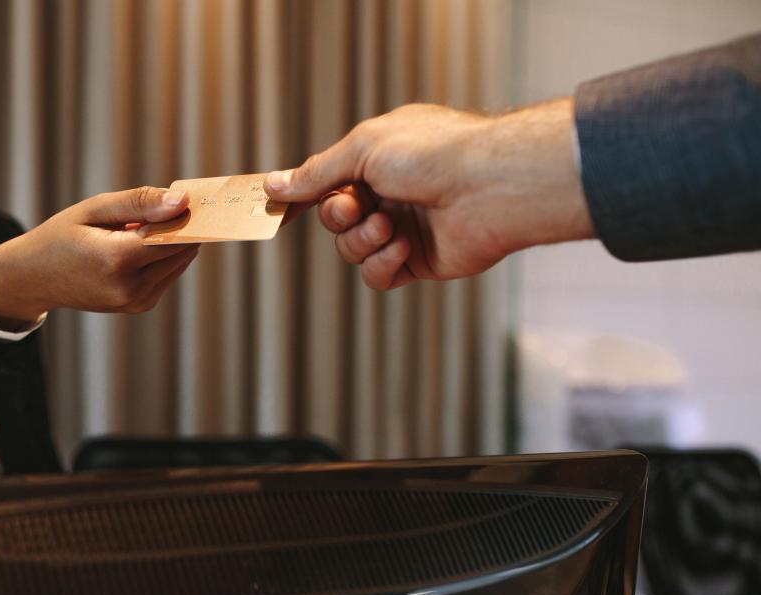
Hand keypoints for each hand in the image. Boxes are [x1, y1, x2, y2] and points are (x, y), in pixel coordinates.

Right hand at [0, 187, 198, 326]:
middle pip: (182, 249)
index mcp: (116, 259)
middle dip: (181, 225)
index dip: (188, 214)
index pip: (174, 235)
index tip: (197, 196)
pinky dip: (161, 256)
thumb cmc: (60, 236)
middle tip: (170, 203)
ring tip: (137, 227)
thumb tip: (182, 201)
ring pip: (179, 262)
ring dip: (170, 241)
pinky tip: (135, 245)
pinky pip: (167, 274)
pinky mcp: (139, 306)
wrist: (34, 278)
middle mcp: (130, 287)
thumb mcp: (94, 209)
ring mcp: (135, 301)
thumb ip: (140, 203)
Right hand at [265, 100, 594, 289]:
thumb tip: (272, 184)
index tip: (278, 207)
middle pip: (333, 218)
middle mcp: (389, 193)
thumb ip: (316, 173)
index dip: (302, 195)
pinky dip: (381, 264)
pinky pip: (377, 275)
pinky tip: (401, 247)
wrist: (491, 187)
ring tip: (388, 226)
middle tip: (354, 206)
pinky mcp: (417, 261)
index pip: (327, 180)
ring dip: (362, 240)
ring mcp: (403, 228)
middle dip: (337, 215)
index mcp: (378, 158)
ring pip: (351, 249)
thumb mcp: (363, 149)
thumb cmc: (434, 153)